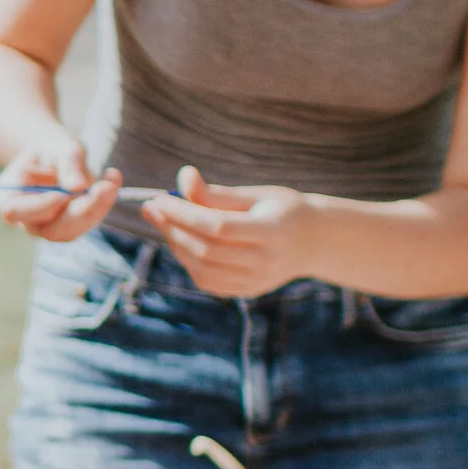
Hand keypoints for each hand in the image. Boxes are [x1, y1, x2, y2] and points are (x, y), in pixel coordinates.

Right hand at [0, 130, 118, 242]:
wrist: (55, 152)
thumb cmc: (51, 146)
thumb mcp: (59, 145)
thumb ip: (68, 164)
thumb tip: (80, 187)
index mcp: (9, 198)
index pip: (17, 211)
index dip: (41, 206)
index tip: (63, 194)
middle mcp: (26, 219)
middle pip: (49, 230)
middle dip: (80, 212)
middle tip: (105, 187)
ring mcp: (47, 226)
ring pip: (71, 231)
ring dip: (96, 209)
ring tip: (111, 180)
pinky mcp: (68, 226)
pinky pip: (86, 223)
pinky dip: (102, 204)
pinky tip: (112, 179)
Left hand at [140, 166, 313, 297]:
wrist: (314, 241)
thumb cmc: (282, 210)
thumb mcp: (257, 195)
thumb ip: (218, 192)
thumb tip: (183, 177)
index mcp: (273, 232)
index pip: (218, 226)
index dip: (184, 213)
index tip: (160, 198)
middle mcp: (265, 262)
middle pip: (206, 250)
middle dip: (173, 228)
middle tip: (153, 209)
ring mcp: (256, 281)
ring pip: (202, 269)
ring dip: (176, 245)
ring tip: (165, 222)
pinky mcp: (247, 291)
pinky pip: (207, 281)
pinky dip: (188, 262)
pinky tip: (182, 241)